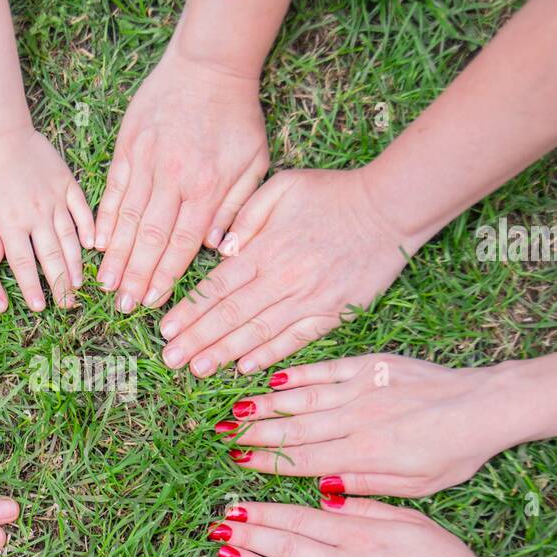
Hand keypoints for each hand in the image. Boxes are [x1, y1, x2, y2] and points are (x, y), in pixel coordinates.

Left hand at [0, 127, 93, 311]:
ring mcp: (55, 200)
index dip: (32, 287)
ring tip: (80, 284)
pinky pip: (82, 209)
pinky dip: (89, 228)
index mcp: (11, 222)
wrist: (2, 133)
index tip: (40, 308)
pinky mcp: (67, 184)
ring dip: (75, 263)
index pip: (24, 263)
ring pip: (69, 237)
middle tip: (67, 305)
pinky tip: (94, 245)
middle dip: (59, 284)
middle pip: (51, 256)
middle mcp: (36, 214)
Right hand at [95, 51, 268, 312]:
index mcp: (206, 187)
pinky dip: (104, 218)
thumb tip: (217, 249)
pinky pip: (114, 189)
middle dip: (135, 276)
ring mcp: (147, 162)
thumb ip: (237, 207)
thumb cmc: (237, 116)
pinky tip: (97, 243)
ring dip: (115, 255)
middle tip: (122, 305)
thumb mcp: (254, 162)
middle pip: (151, 237)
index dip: (166, 275)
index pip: (183, 242)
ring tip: (104, 283)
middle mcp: (173, 178)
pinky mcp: (128, 146)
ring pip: (128, 218)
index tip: (152, 301)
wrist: (209, 65)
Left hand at [160, 168, 415, 377]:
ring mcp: (309, 299)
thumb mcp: (283, 187)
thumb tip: (221, 249)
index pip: (218, 286)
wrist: (390, 208)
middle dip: (197, 339)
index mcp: (267, 248)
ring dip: (225, 353)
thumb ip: (247, 215)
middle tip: (170, 359)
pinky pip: (296, 339)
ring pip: (258, 332)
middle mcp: (284, 278)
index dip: (190, 310)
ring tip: (197, 370)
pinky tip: (245, 368)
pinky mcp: (333, 312)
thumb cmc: (333, 193)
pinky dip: (270, 355)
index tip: (165, 329)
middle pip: (231, 315)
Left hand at [211, 498, 516, 556]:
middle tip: (216, 527)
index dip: (263, 513)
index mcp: (361, 533)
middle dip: (247, 535)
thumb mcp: (410, 518)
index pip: (298, 519)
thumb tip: (325, 495)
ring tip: (224, 553)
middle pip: (285, 546)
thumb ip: (365, 505)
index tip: (236, 506)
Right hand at [218, 353, 528, 496]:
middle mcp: (357, 420)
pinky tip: (273, 379)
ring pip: (303, 398)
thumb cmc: (455, 453)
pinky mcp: (372, 365)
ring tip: (234, 411)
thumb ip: (367, 486)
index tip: (238, 464)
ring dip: (265, 405)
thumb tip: (323, 490)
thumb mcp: (416, 486)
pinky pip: (326, 369)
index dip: (268, 463)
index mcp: (366, 454)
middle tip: (220, 437)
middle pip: (294, 429)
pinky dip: (298, 374)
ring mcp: (363, 388)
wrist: (486, 405)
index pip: (305, 460)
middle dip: (254, 435)